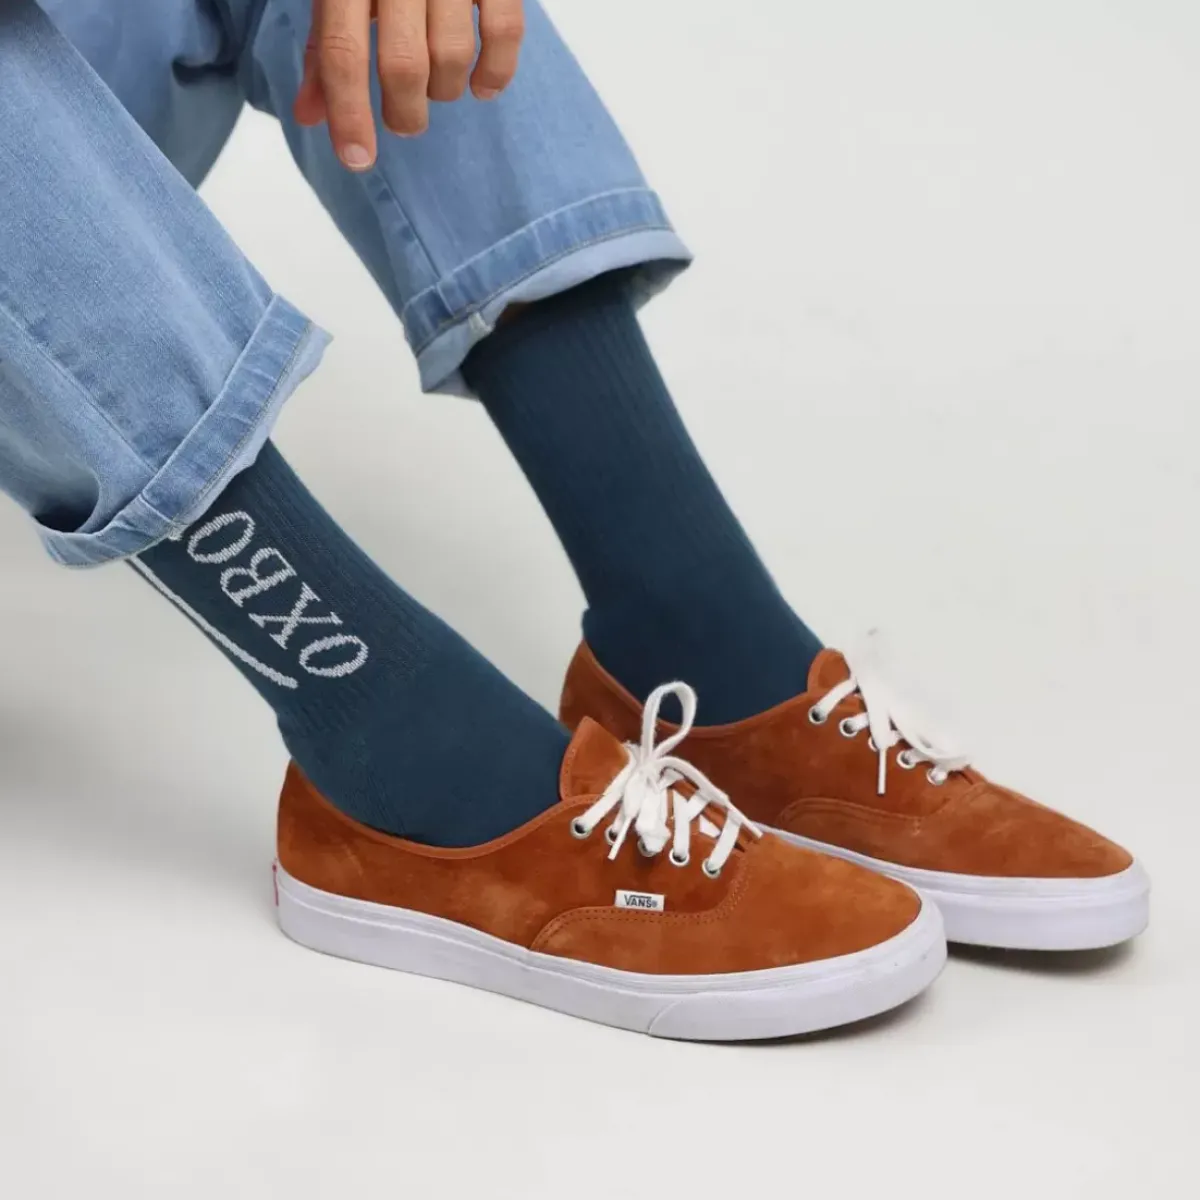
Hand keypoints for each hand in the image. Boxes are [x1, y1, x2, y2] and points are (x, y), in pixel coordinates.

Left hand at [294, 0, 524, 170]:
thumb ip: (326, 46)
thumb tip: (308, 115)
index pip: (343, 52)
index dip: (349, 114)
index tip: (357, 161)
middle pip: (404, 65)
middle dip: (404, 113)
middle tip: (404, 123)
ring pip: (453, 56)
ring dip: (445, 92)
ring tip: (436, 89)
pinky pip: (505, 33)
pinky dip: (496, 73)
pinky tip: (482, 87)